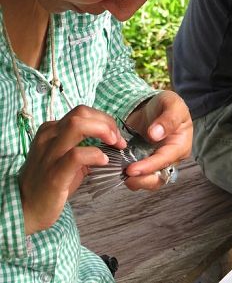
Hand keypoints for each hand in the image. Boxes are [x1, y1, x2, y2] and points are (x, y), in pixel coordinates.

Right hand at [18, 106, 125, 234]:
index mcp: (52, 130)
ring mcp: (50, 153)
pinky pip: (76, 155)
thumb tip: (110, 139)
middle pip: (81, 113)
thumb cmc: (50, 182)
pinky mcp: (54, 173)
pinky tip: (103, 161)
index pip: (82, 112)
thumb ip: (83, 144)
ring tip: (114, 145)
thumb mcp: (64, 156)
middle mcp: (49, 136)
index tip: (115, 135)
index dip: (104, 120)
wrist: (26, 208)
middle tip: (118, 140)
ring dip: (102, 131)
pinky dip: (95, 154)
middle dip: (106, 122)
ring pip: (77, 125)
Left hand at [125, 91, 191, 190]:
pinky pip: (139, 174)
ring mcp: (157, 161)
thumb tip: (155, 134)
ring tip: (120, 174)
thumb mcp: (172, 104)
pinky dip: (129, 175)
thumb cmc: (167, 104)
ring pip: (148, 180)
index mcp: (180, 146)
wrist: (155, 105)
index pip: (165, 160)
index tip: (132, 169)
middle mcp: (170, 158)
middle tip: (125, 175)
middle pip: (159, 178)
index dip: (149, 166)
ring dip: (135, 181)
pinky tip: (117, 167)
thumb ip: (167, 119)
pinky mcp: (145, 161)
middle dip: (142, 180)